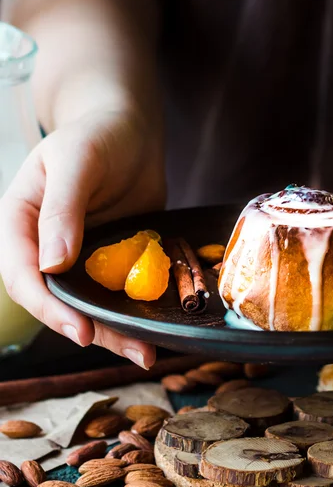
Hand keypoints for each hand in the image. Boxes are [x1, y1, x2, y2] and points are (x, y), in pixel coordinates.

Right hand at [0, 111, 164, 367]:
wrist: (132, 132)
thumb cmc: (98, 135)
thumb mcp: (77, 160)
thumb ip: (62, 208)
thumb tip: (53, 264)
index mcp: (22, 222)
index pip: (24, 274)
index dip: (49, 307)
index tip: (81, 329)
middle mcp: (48, 245)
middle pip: (59, 299)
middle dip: (90, 328)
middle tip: (132, 351)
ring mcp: (81, 254)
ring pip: (91, 301)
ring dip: (116, 330)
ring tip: (148, 354)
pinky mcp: (112, 257)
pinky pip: (119, 289)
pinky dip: (135, 309)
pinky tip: (156, 326)